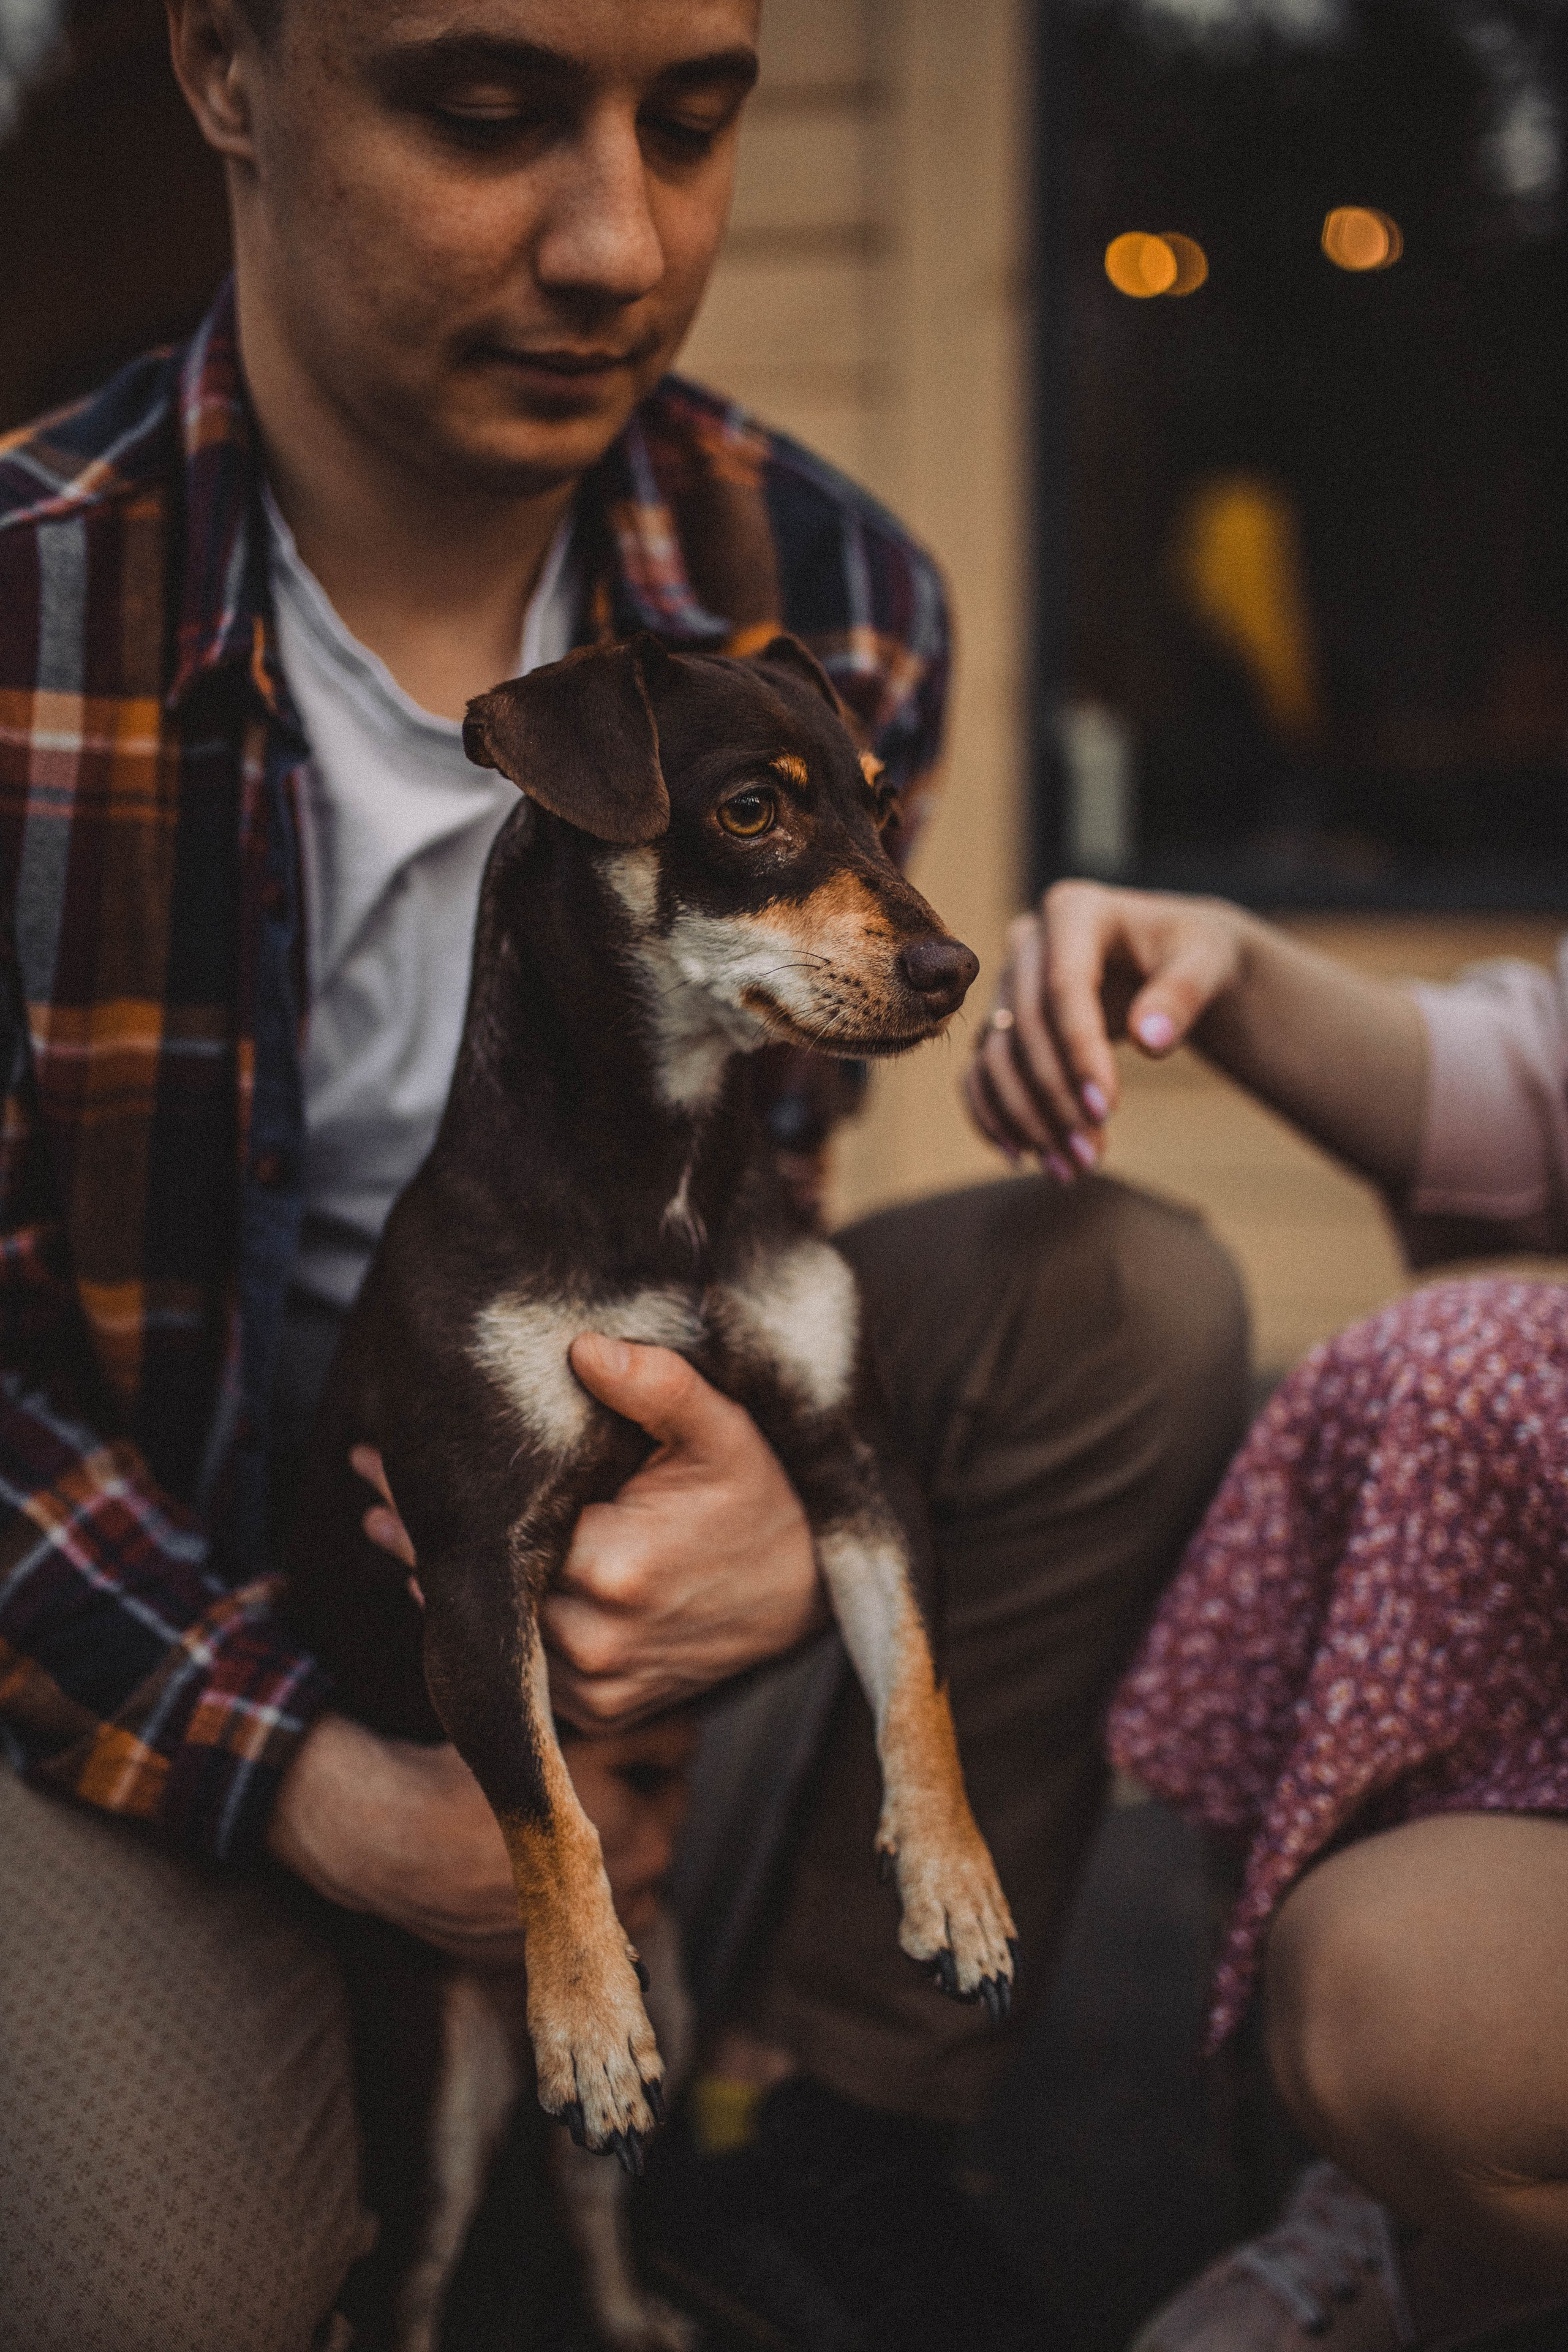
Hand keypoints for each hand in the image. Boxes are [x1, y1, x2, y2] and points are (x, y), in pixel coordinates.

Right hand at [268, 1707, 697, 1954]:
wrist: (397, 1837)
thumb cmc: (489, 1780)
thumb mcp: (580, 1739)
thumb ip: (654, 1737)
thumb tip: (689, 1741)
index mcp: (647, 1848)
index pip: (673, 1789)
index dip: (644, 1757)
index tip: (608, 1741)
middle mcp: (624, 1907)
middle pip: (645, 1838)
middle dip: (624, 1804)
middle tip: (571, 1773)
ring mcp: (577, 1942)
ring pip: (608, 1884)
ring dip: (593, 1854)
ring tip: (543, 1819)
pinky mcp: (528, 1961)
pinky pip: (561, 1921)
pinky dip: (549, 1893)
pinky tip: (509, 1858)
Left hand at [354, 1363, 821, 1733]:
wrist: (812, 1589)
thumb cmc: (763, 1495)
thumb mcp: (723, 1428)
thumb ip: (657, 1386)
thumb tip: (584, 1346)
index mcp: (615, 1567)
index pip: (495, 1533)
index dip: (428, 1499)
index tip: (379, 1460)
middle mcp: (600, 1640)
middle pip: (483, 1588)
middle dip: (418, 1537)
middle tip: (371, 1486)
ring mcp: (601, 1687)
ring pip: (498, 1638)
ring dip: (443, 1589)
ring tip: (392, 1531)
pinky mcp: (605, 1711)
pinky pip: (529, 1674)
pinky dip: (500, 1633)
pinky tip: (461, 1587)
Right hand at [963, 880, 1250, 1172]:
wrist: (1175, 961)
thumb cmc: (1194, 955)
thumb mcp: (1209, 962)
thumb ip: (1184, 994)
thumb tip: (1152, 1041)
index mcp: (1074, 910)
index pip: (1063, 986)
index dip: (1079, 1051)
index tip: (1107, 1111)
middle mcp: (1027, 943)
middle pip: (1025, 1028)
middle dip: (1056, 1099)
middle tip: (1091, 1158)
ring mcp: (1008, 985)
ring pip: (997, 1058)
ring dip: (1026, 1120)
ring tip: (1070, 1170)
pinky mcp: (1001, 1024)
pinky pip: (980, 1074)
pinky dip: (994, 1117)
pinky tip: (1024, 1156)